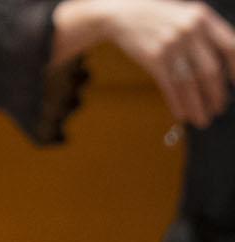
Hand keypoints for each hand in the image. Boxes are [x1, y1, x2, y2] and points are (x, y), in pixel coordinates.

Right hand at [95, 0, 234, 126]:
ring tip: (202, 119)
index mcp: (204, 18)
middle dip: (216, 95)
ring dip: (197, 105)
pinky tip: (182, 114)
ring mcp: (172, 44)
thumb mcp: (187, 17)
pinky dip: (177, 103)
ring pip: (190, 82)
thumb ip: (205, 36)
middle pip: (210, 70)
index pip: (230, 47)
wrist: (124, 15)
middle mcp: (190, 30)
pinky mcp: (154, 57)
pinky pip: (170, 86)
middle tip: (218, 110)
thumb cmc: (159, 18)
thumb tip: (221, 68)